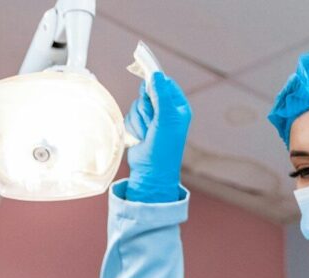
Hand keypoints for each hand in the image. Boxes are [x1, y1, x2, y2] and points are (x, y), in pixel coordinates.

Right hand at [125, 72, 191, 203]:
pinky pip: (130, 116)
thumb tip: (156, 74)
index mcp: (178, 107)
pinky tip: (141, 139)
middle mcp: (166, 111)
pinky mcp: (139, 127)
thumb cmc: (164, 147)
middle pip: (147, 93)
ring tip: (148, 134)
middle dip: (146, 107)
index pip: (165, 84)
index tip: (145, 75)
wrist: (152, 172)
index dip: (155, 81)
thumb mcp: (166, 118)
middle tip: (152, 121)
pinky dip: (133, 127)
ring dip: (140, 120)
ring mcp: (152, 120)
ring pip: (137, 105)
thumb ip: (161, 94)